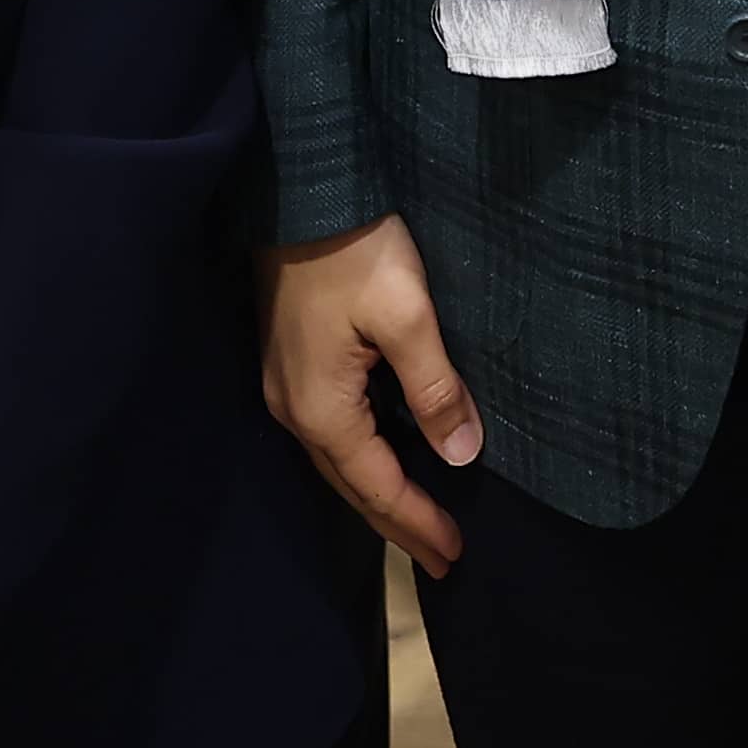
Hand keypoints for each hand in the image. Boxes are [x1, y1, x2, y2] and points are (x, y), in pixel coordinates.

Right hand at [258, 215, 479, 572]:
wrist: (300, 187)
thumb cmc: (355, 247)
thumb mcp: (406, 314)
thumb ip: (435, 387)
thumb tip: (462, 453)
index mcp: (322, 409)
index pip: (377, 486)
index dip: (417, 522)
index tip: (455, 554)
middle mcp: (293, 410)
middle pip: (351, 486)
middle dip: (397, 525)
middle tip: (440, 560)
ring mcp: (285, 387)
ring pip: (337, 462)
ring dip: (378, 496)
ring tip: (417, 524)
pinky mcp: (289, 363)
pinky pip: (331, 434)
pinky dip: (362, 461)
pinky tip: (384, 460)